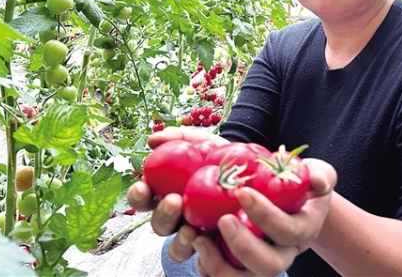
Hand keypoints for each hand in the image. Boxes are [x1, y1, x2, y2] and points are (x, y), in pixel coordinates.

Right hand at [126, 127, 228, 261]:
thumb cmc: (229, 159)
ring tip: (193, 230)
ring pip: (179, 251)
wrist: (263, 175)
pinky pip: (208, 265)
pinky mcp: (222, 253)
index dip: (138, 196)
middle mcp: (181, 219)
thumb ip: (181, 138)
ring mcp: (200, 237)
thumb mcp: (208, 143)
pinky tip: (216, 245)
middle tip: (174, 201)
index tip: (143, 186)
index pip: (145, 200)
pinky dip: (208, 259)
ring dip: (181, 242)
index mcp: (171, 195)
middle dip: (162, 217)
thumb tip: (153, 139)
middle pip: (160, 228)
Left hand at [194, 158, 336, 276]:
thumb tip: (317, 180)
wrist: (292, 202)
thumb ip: (320, 175)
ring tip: (198, 238)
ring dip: (218, 265)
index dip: (265, 215)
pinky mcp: (241, 268)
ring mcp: (261, 264)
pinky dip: (206, 268)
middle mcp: (284, 254)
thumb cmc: (301, 183)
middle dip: (244, 247)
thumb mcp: (316, 173)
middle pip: (268, 266)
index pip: (287, 230)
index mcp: (303, 231)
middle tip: (222, 220)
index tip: (242, 191)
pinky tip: (195, 245)